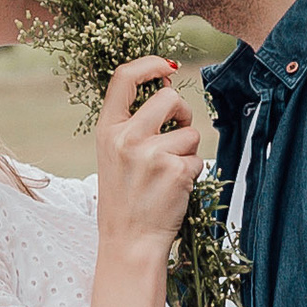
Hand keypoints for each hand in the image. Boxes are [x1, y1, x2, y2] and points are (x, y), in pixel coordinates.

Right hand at [94, 54, 202, 251]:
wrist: (129, 241)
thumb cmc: (126, 197)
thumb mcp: (115, 154)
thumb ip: (133, 122)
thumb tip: (166, 84)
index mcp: (108, 130)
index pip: (124, 78)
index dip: (149, 64)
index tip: (167, 66)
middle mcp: (126, 138)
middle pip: (169, 97)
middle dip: (181, 111)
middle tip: (177, 130)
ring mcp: (151, 154)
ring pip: (190, 131)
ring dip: (188, 149)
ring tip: (168, 173)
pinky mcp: (175, 171)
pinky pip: (198, 158)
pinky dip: (192, 172)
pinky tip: (175, 189)